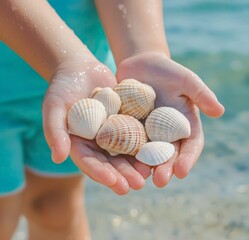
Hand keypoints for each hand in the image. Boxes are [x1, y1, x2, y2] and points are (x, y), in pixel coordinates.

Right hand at [42, 61, 148, 194]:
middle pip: (111, 162)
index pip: (90, 163)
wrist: (80, 68)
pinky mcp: (126, 122)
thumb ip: (54, 131)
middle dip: (124, 175)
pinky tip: (158, 152)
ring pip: (127, 152)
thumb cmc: (62, 86)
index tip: (114, 182)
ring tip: (150, 174)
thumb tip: (58, 157)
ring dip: (137, 164)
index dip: (101, 174)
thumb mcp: (54, 106)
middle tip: (138, 185)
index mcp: (79, 145)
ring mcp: (113, 133)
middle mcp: (97, 143)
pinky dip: (146, 143)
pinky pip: (137, 134)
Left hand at [116, 52, 224, 187]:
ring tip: (139, 178)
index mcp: (185, 125)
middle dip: (165, 169)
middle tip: (160, 181)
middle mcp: (167, 134)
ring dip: (144, 168)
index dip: (187, 159)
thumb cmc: (168, 71)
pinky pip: (125, 144)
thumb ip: (202, 94)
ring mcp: (147, 134)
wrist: (140, 64)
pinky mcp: (127, 131)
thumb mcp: (186, 80)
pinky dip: (123, 155)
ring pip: (147, 155)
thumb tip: (220, 111)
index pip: (190, 145)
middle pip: (169, 155)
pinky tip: (117, 164)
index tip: (182, 171)